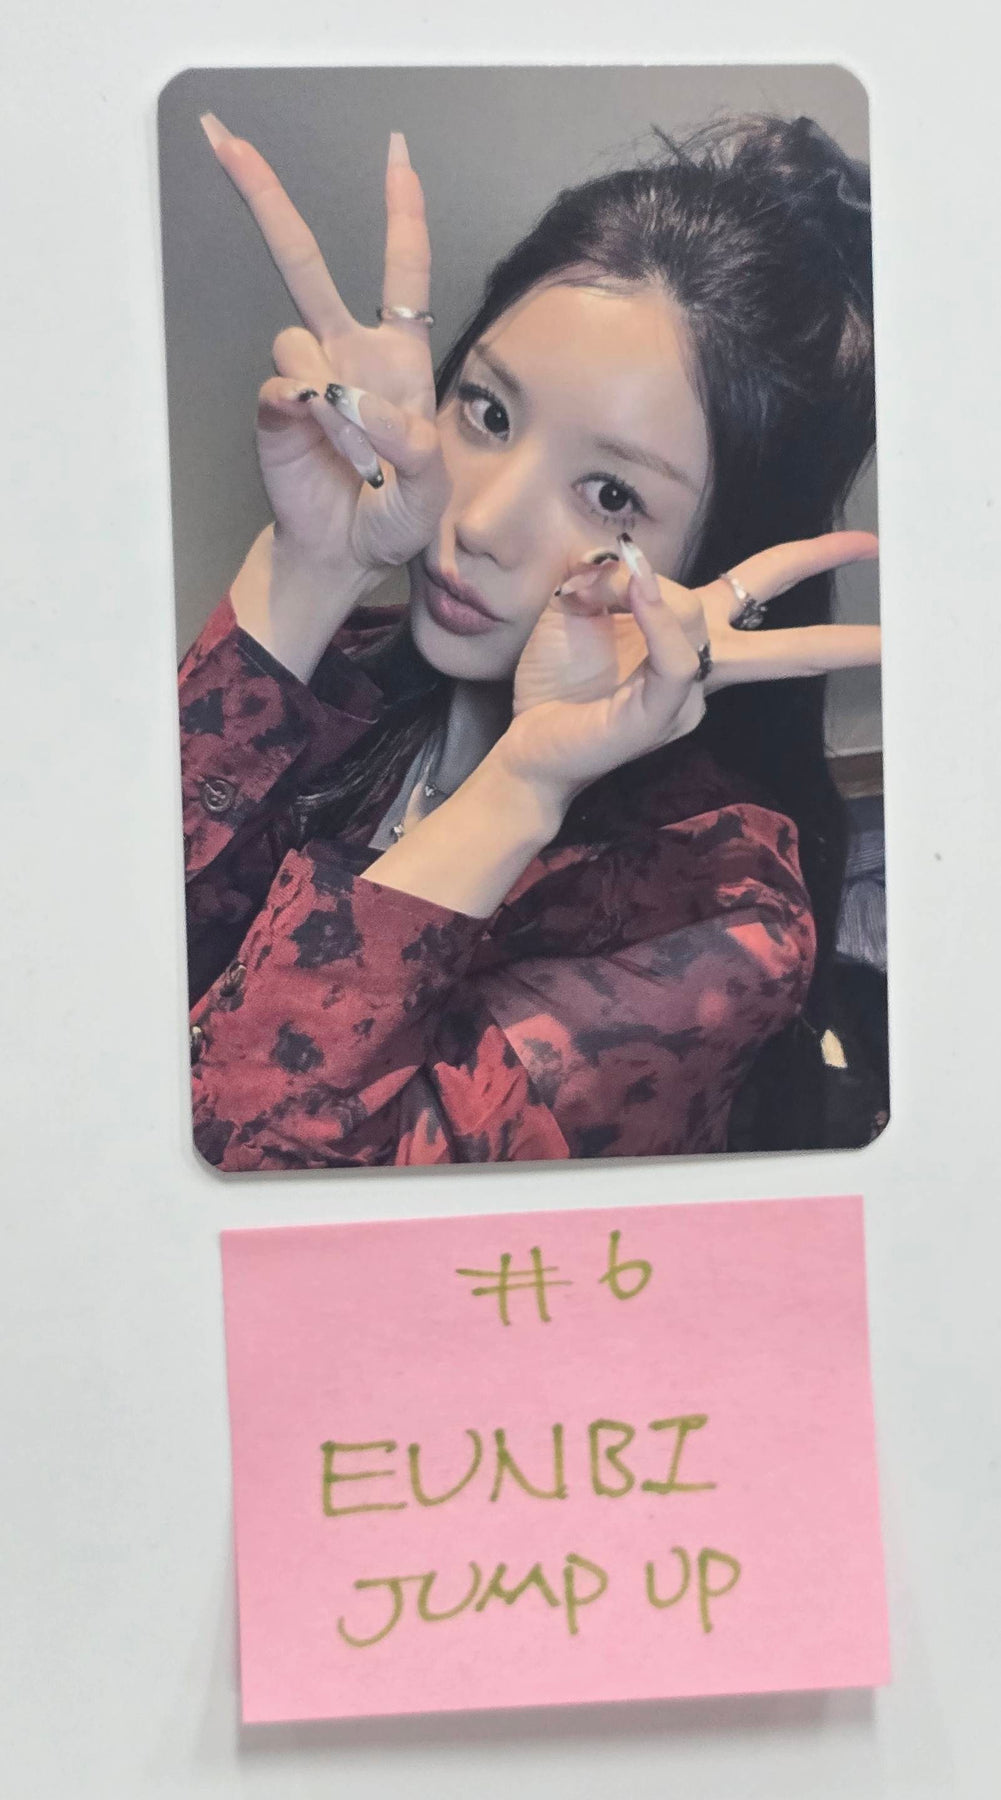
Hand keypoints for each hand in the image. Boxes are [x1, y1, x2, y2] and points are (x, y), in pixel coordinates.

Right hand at [200, 116, 448, 654]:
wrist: (346, 553)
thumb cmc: (394, 513)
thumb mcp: (430, 488)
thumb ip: (411, 444)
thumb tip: (357, 404)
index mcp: (397, 355)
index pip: (403, 269)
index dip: (402, 211)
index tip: (396, 153)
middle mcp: (347, 351)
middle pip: (303, 262)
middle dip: (265, 199)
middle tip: (226, 140)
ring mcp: (306, 376)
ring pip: (300, 340)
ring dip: (336, 397)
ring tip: (358, 452)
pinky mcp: (275, 407)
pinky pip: (284, 386)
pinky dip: (310, 414)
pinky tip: (326, 443)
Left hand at [503, 530, 880, 804]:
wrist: (529, 747)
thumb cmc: (556, 680)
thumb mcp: (574, 604)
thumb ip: (606, 573)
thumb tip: (630, 562)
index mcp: (689, 635)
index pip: (756, 588)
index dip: (807, 560)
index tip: (863, 546)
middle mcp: (701, 665)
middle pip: (783, 635)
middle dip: (836, 616)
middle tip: (880, 565)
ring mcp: (686, 695)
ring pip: (702, 617)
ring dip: (645, 589)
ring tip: (586, 596)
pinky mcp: (660, 714)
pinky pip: (678, 659)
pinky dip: (660, 619)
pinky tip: (639, 591)